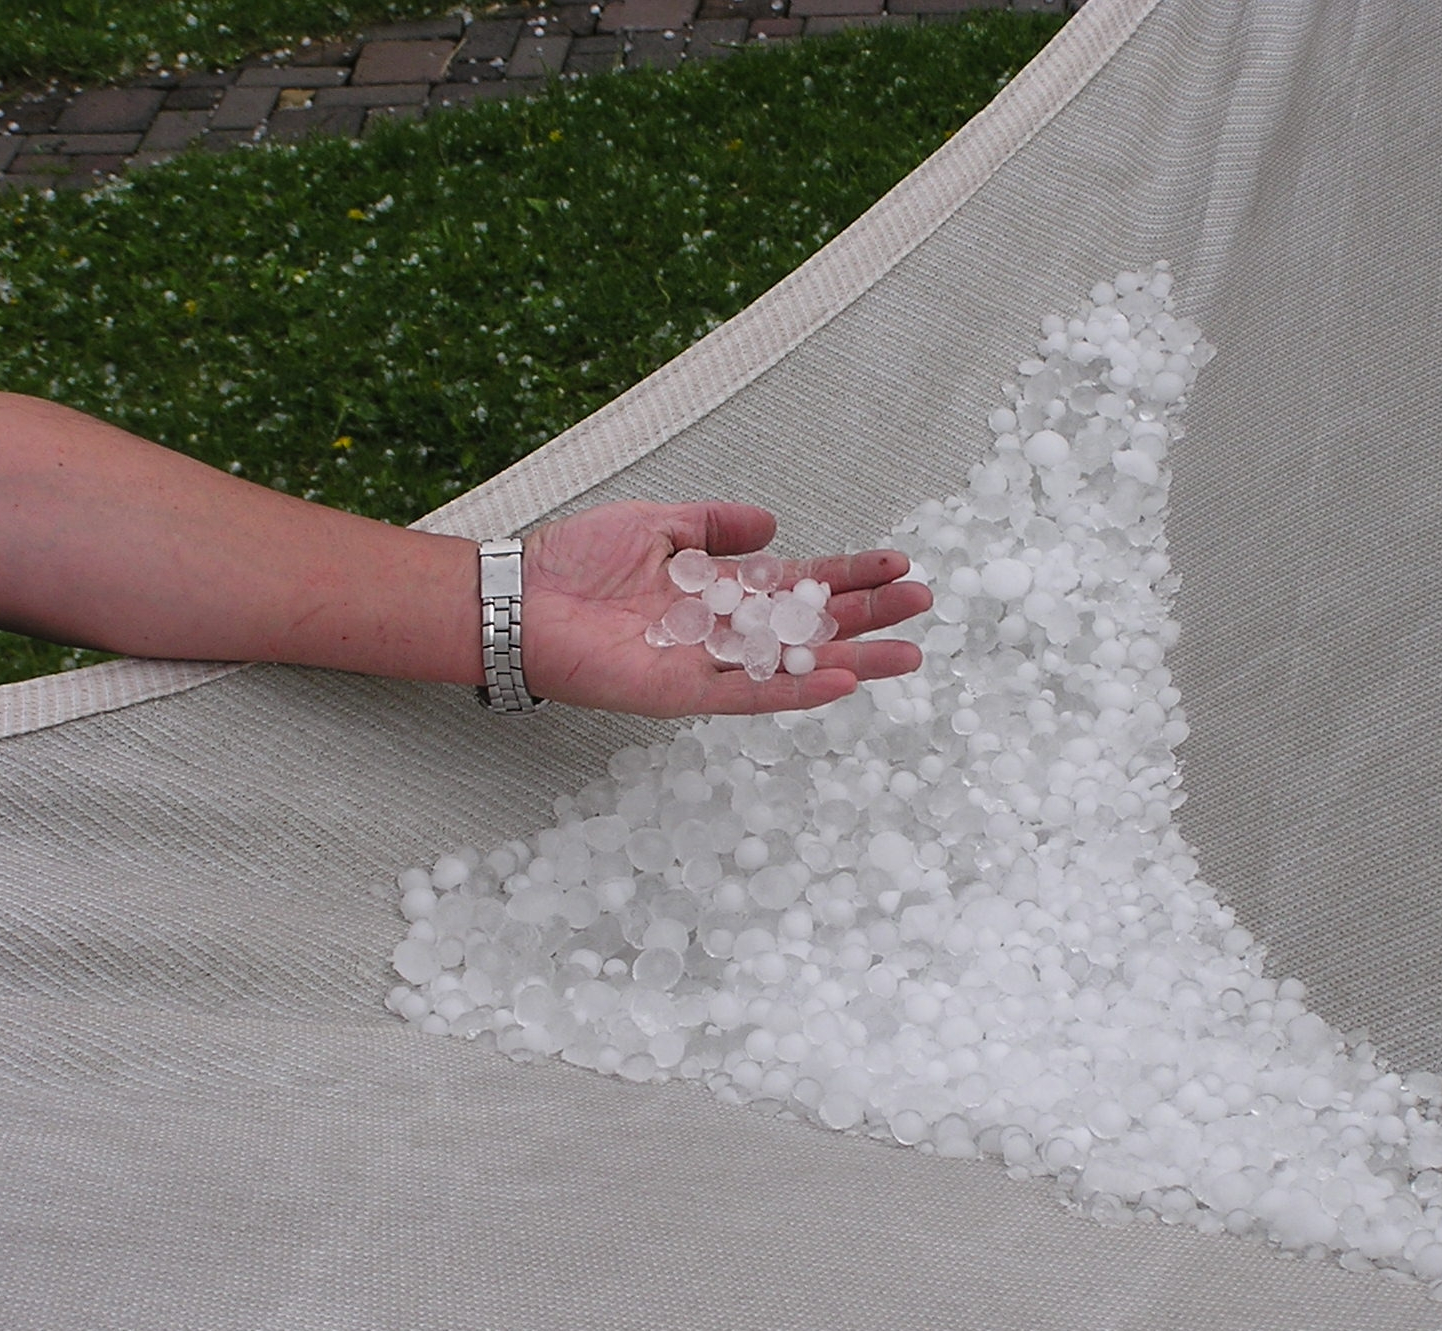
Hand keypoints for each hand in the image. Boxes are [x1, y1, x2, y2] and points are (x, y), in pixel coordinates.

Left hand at [517, 500, 930, 716]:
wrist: (517, 601)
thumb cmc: (573, 563)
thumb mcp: (655, 524)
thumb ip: (713, 525)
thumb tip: (773, 525)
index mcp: (721, 588)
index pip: (801, 582)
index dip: (850, 573)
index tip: (898, 563)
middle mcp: (724, 630)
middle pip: (813, 625)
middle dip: (869, 614)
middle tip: (923, 603)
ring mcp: (710, 664)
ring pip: (796, 665)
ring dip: (854, 659)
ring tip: (908, 652)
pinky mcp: (685, 693)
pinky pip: (752, 696)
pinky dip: (798, 692)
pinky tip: (843, 682)